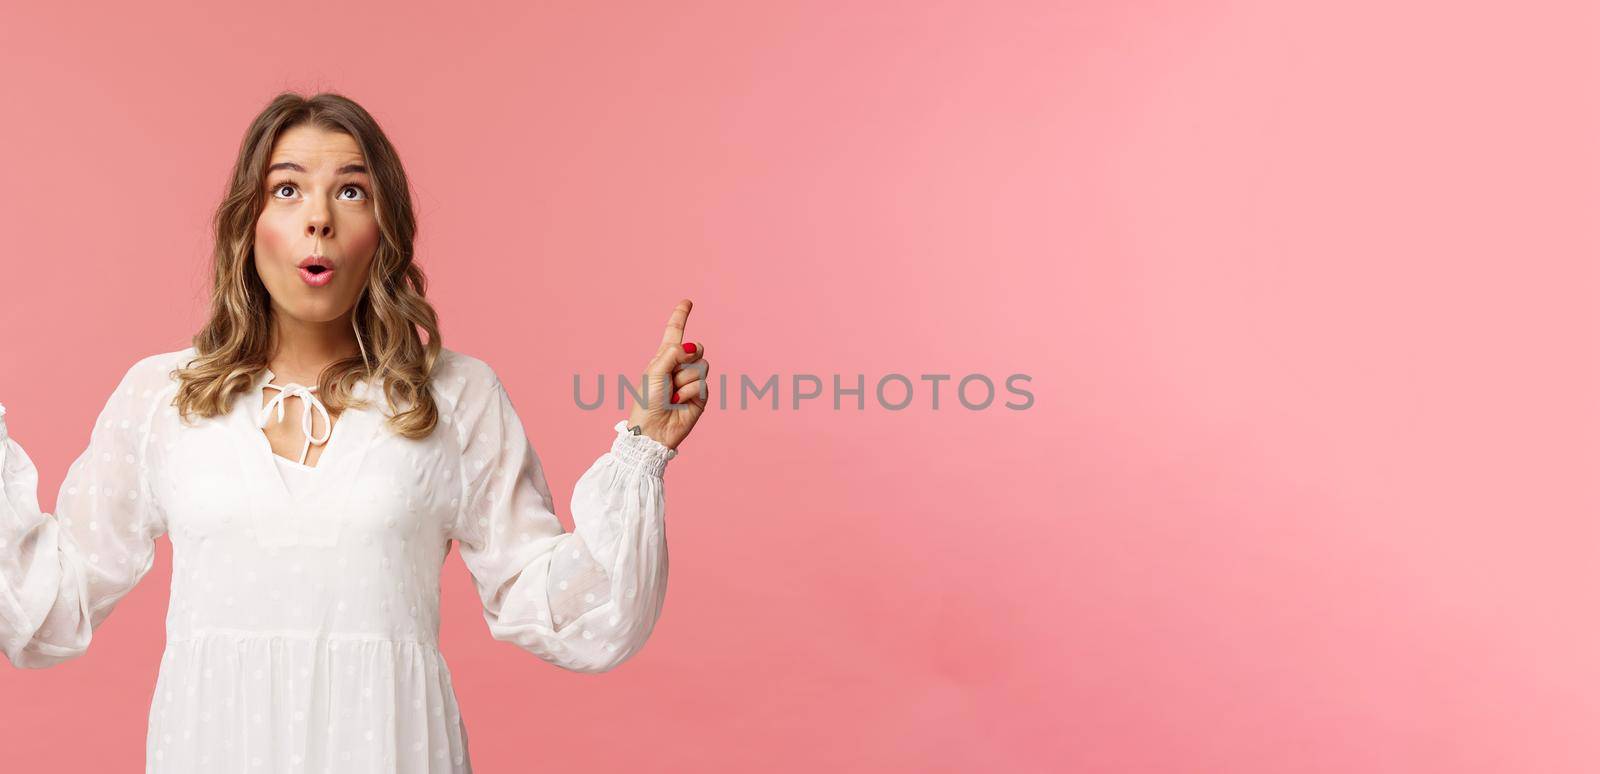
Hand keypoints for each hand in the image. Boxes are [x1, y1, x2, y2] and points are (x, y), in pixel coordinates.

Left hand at [627, 298, 708, 450]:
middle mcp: (679, 366)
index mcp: (664, 357)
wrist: (653, 429)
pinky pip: (702, 383)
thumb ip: (673, 353)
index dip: (681, 316)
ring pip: (702, 366)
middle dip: (687, 357)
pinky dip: (689, 392)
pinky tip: (679, 402)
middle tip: (672, 374)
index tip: (688, 302)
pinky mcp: (701, 396)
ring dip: (684, 379)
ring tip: (672, 393)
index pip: (675, 331)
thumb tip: (694, 346)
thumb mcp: (655, 370)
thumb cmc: (647, 401)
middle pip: (697, 347)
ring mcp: (691, 381)